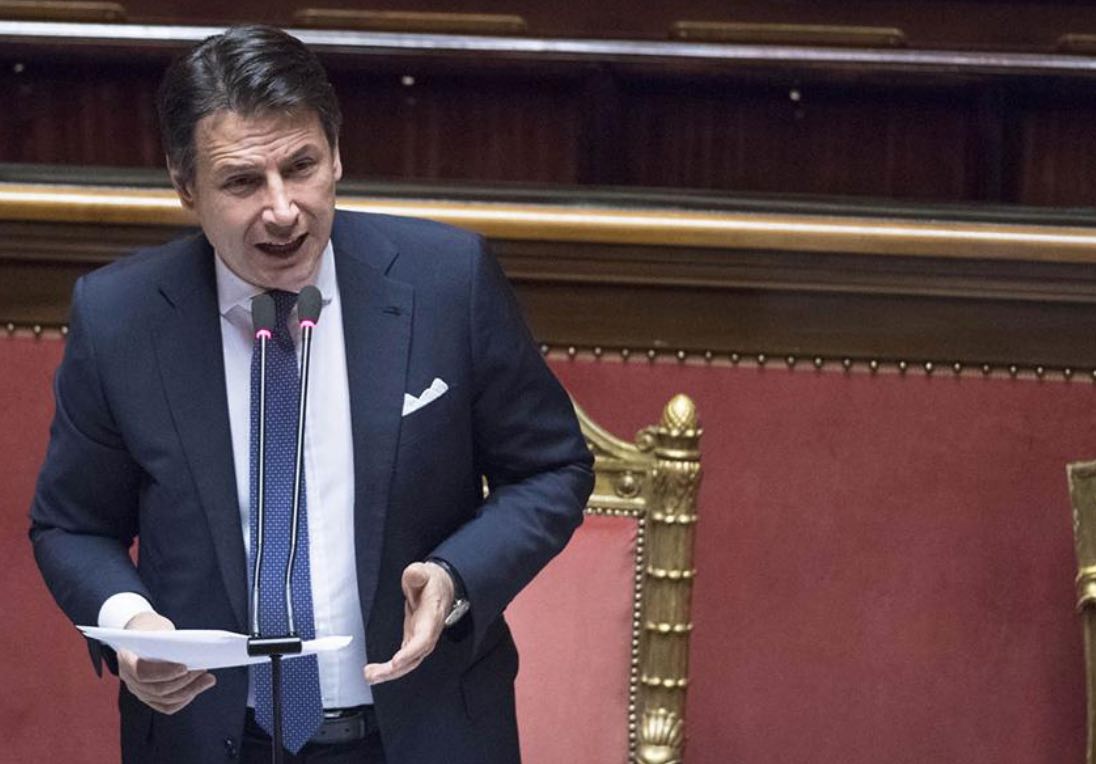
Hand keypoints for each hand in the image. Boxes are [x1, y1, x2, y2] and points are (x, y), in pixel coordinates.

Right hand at [118, 611, 215, 714]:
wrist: (141, 634)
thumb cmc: (152, 628)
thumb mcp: (157, 628)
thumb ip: (168, 641)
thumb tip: (193, 652)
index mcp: (125, 659)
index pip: (142, 672)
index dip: (163, 672)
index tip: (184, 668)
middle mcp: (129, 679)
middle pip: (156, 689)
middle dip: (184, 682)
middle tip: (203, 669)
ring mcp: (138, 691)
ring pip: (164, 700)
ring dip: (189, 690)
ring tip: (209, 679)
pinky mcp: (149, 697)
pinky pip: (167, 705)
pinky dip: (184, 699)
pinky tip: (198, 688)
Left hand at [363, 561, 453, 684]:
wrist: (439, 588)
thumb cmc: (431, 582)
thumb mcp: (423, 572)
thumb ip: (417, 574)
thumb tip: (414, 574)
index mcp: (432, 617)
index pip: (424, 639)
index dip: (411, 652)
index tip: (396, 661)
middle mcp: (428, 632)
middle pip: (415, 657)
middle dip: (396, 670)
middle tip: (374, 675)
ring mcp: (421, 639)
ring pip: (409, 663)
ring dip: (390, 673)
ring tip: (370, 676)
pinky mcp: (413, 641)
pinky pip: (404, 660)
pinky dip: (390, 669)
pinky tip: (376, 673)